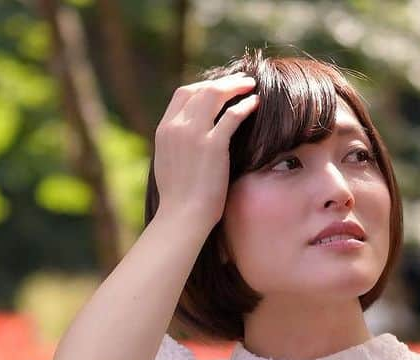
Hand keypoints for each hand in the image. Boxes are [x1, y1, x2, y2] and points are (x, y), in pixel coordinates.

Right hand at [152, 72, 260, 225]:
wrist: (182, 217)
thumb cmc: (178, 201)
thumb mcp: (168, 165)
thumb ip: (177, 146)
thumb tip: (188, 141)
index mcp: (164, 130)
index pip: (183, 94)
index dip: (203, 86)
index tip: (219, 90)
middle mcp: (177, 127)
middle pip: (200, 89)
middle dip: (223, 82)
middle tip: (241, 81)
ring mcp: (194, 134)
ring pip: (215, 95)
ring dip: (235, 86)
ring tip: (250, 85)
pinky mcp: (213, 146)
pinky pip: (232, 116)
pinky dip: (245, 105)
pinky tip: (255, 103)